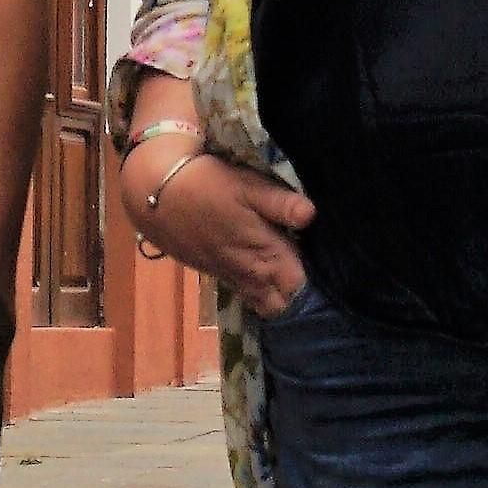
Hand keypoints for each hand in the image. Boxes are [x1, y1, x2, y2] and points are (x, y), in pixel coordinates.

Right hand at [121, 128, 314, 314]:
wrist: (155, 194)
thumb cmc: (207, 184)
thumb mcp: (246, 186)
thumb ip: (280, 204)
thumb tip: (312, 216)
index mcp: (264, 253)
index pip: (300, 286)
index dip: (317, 286)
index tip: (332, 277)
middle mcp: (250, 273)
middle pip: (284, 303)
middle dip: (300, 299)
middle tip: (317, 283)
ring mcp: (231, 276)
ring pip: (264, 302)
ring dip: (280, 297)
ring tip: (294, 283)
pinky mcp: (216, 273)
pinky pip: (246, 294)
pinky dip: (260, 292)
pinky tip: (267, 279)